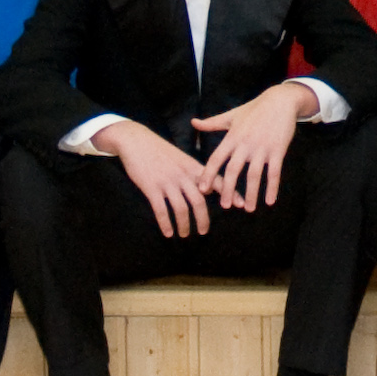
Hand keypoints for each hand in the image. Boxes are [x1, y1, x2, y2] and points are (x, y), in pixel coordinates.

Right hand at [104, 119, 217, 239]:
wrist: (136, 140)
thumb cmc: (159, 150)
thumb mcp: (181, 158)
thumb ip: (193, 172)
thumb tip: (207, 190)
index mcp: (192, 167)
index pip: (216, 181)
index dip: (229, 193)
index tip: (240, 205)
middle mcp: (183, 175)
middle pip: (199, 201)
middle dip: (203, 219)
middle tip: (203, 232)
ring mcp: (167, 182)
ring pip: (181, 209)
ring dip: (184, 225)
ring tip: (184, 235)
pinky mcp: (151, 187)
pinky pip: (161, 210)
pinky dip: (166, 224)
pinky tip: (168, 233)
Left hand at [199, 85, 307, 211]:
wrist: (280, 101)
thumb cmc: (254, 108)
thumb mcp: (231, 115)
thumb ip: (212, 123)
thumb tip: (193, 122)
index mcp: (232, 137)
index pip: (216, 158)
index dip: (208, 174)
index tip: (203, 189)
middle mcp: (245, 144)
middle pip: (234, 170)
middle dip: (228, 189)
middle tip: (225, 205)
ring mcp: (262, 148)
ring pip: (254, 175)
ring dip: (251, 193)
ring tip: (248, 209)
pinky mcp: (278, 150)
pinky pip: (274, 172)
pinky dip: (272, 188)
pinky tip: (270, 201)